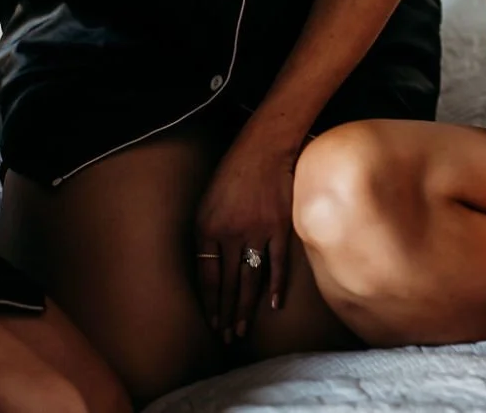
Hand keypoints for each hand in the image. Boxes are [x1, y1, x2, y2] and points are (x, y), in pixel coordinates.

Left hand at [193, 126, 299, 343]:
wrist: (264, 148)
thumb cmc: (233, 174)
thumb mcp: (207, 203)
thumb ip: (206, 236)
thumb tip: (210, 268)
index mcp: (206, 228)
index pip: (206, 277)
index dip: (210, 304)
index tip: (212, 323)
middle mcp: (229, 234)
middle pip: (227, 285)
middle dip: (226, 314)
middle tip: (227, 337)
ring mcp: (256, 231)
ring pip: (250, 279)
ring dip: (246, 308)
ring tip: (243, 330)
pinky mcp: (279, 227)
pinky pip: (277, 263)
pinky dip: (275, 285)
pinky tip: (273, 305)